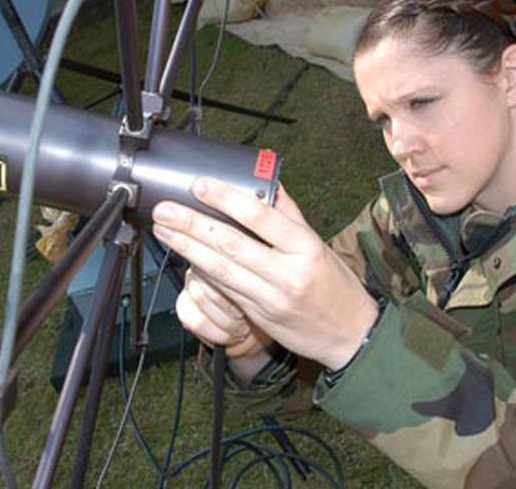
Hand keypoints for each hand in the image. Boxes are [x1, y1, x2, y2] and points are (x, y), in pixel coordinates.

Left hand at [152, 177, 379, 369]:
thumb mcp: (319, 244)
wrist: (350, 334)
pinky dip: (202, 271)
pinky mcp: (258, 315)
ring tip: (165, 231)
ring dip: (187, 248)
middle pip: (231, 243)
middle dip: (192, 225)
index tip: (200, 185)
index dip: (225, 199)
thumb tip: (267, 182)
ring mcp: (271, 296)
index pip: (259, 217)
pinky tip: (185, 256)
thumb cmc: (335, 284)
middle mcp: (287, 272)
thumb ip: (289, 214)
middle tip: (166, 210)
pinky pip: (224, 289)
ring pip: (221, 269)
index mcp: (305, 246)